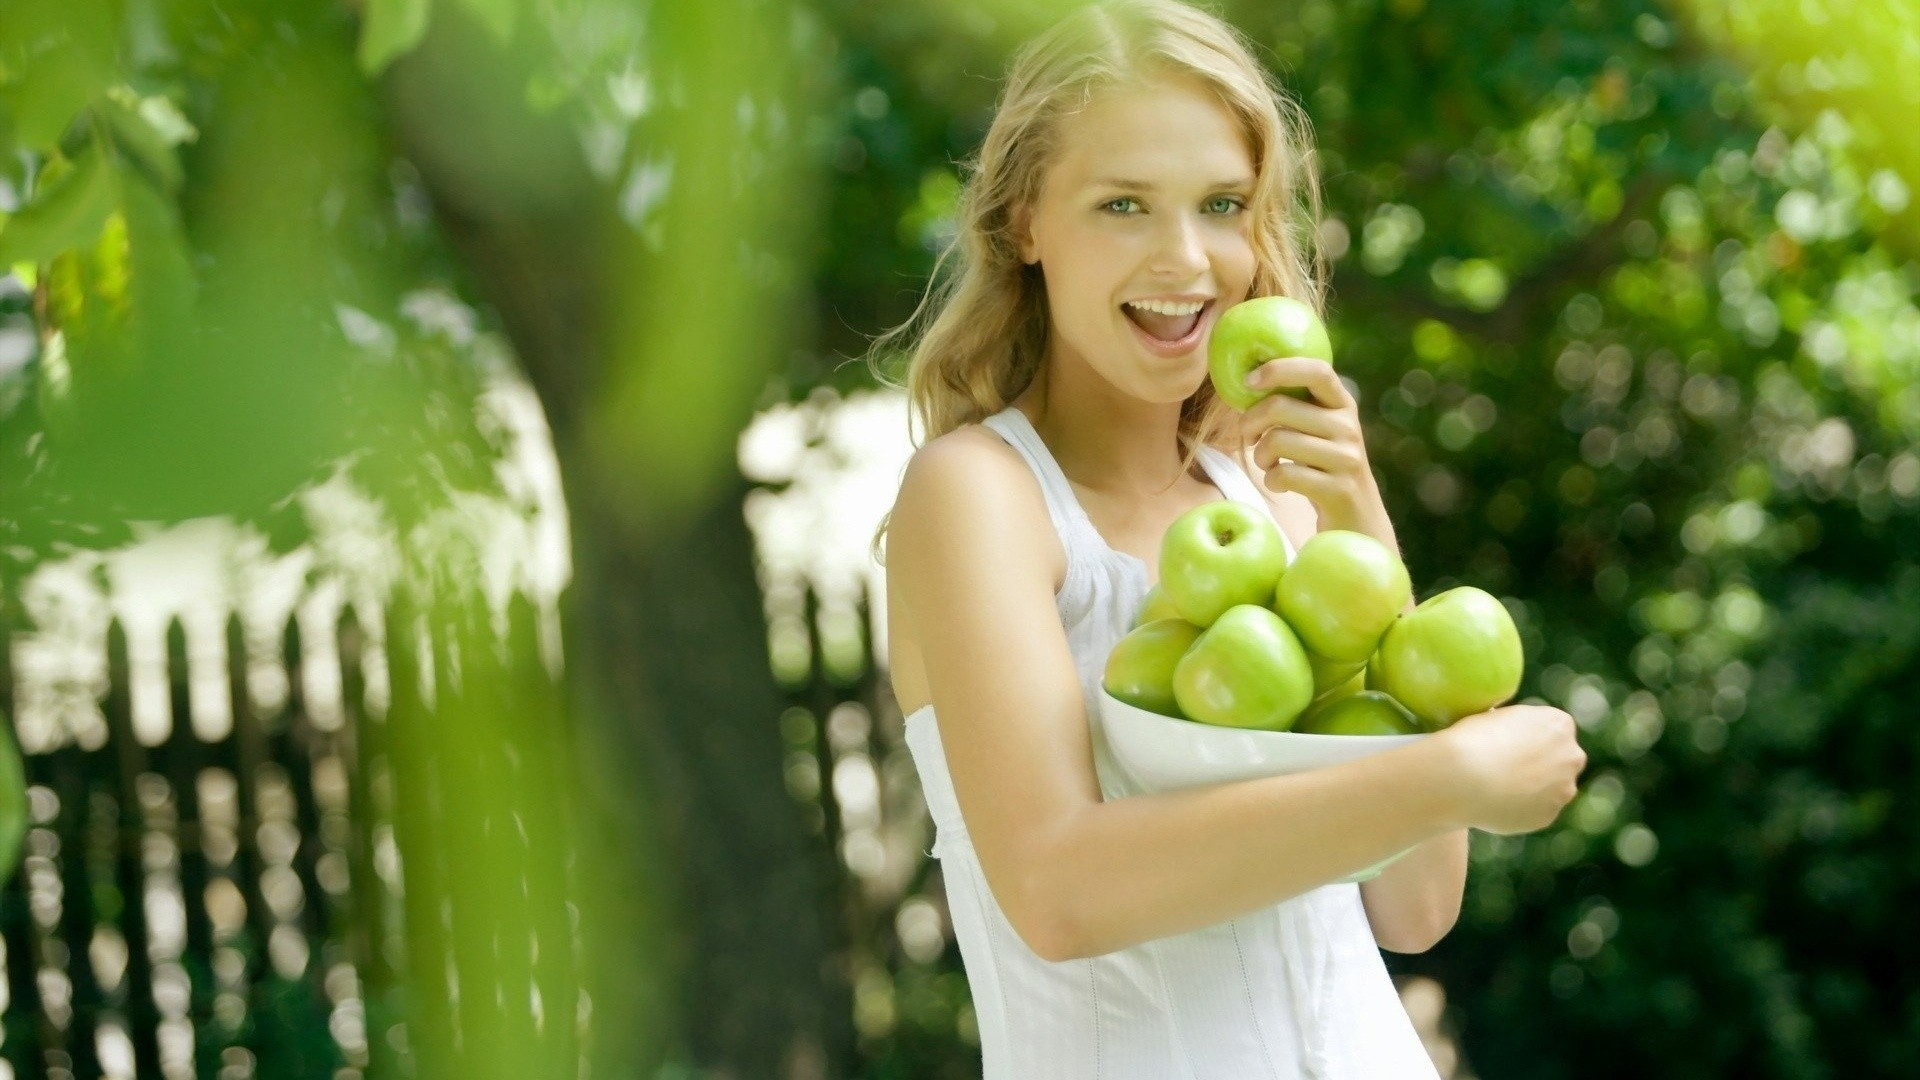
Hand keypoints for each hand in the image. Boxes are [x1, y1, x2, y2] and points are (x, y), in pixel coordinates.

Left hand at [1237, 358, 1382, 533]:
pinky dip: (1271, 480)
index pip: (1316, 370)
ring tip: (1268, 465)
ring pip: (1277, 440)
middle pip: (1280, 406)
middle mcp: (1349, 427)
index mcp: (1343, 405)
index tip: (1249, 381)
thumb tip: (1249, 381)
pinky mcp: (1338, 489)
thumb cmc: (1324, 469)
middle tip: (1249, 436)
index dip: (1279, 369)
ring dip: (1260, 456)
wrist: (1358, 520)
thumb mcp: (1318, 432)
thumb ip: (1296, 407)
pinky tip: (1279, 484)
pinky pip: (1284, 474)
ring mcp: (1346, 458)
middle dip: (1250, 421)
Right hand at [1433, 704, 1588, 835]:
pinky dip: (1525, 809)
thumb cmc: (1474, 738)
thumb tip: (1518, 738)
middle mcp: (1571, 756)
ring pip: (1555, 789)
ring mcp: (1563, 789)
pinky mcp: (1549, 816)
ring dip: (1537, 789)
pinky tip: (1500, 805)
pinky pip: (1539, 811)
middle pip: (1564, 760)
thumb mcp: (1500, 716)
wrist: (1463, 777)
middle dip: (1545, 764)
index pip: (1555, 730)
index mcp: (1559, 725)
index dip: (1534, 738)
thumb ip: (1521, 728)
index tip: (1514, 744)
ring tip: (1503, 790)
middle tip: (1512, 768)